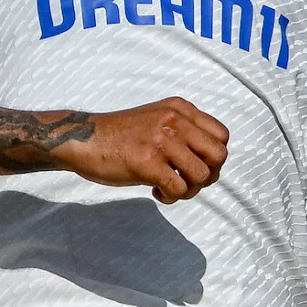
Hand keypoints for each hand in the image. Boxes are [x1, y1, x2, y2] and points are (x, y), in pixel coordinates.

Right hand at [55, 97, 229, 203]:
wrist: (84, 139)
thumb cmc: (122, 134)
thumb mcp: (159, 118)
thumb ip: (184, 130)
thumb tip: (210, 161)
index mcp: (181, 108)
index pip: (222, 135)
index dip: (214, 157)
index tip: (196, 166)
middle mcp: (176, 121)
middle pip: (219, 155)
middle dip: (209, 175)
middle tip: (188, 181)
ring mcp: (162, 141)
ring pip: (202, 175)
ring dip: (190, 190)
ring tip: (171, 188)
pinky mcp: (148, 163)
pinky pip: (179, 189)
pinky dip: (171, 197)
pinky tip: (156, 192)